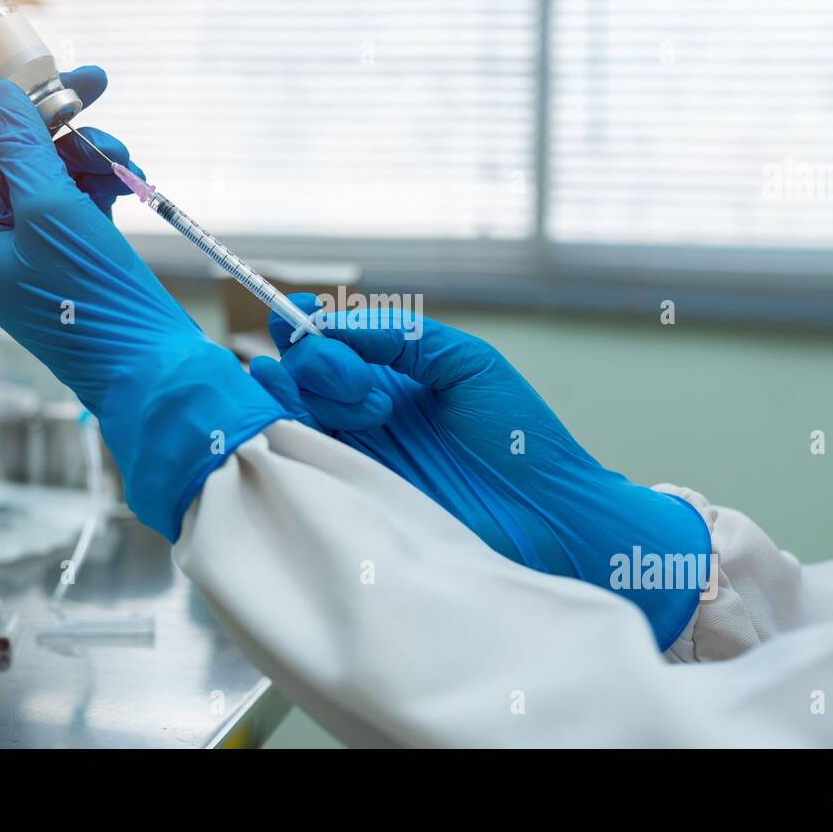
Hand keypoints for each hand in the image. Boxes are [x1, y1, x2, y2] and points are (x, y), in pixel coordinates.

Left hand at [0, 28, 283, 538]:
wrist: (155, 370)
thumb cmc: (98, 306)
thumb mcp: (54, 216)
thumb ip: (24, 148)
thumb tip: (2, 95)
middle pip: (16, 149)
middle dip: (58, 117)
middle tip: (92, 76)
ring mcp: (34, 246)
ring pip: (56, 167)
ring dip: (91, 153)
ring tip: (124, 161)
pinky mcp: (73, 251)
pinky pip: (81, 193)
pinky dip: (107, 181)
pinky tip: (131, 183)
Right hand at [251, 296, 709, 647]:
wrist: (545, 516)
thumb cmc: (519, 439)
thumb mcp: (466, 364)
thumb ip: (401, 336)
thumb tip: (333, 321)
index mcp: (389, 376)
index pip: (323, 340)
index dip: (303, 323)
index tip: (307, 315)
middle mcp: (361, 413)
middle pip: (296, 369)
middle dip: (318, 362)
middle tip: (370, 387)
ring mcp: (352, 453)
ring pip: (287, 409)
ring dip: (314, 394)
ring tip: (375, 414)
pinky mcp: (348, 494)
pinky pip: (296, 459)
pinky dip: (288, 432)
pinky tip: (322, 428)